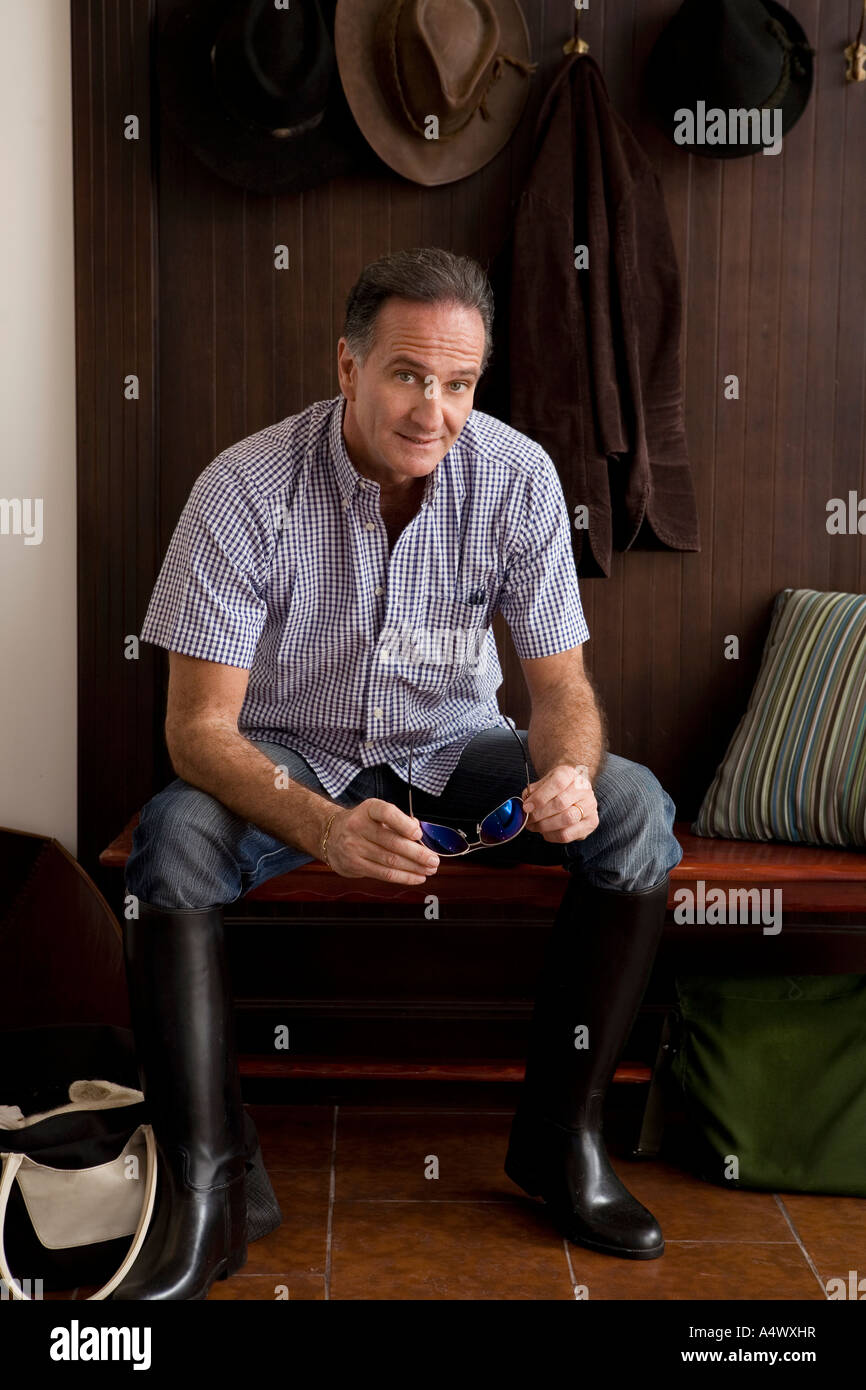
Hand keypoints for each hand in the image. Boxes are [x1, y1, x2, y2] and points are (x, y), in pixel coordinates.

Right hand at [324, 800, 439, 882]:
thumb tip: (420, 830)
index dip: (404, 824)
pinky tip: (418, 877)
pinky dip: (404, 877)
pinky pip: (384, 874)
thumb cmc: (363, 823)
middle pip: (392, 842)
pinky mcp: (355, 865)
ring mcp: (354, 847)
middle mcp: (358, 827)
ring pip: (390, 861)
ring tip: (430, 869)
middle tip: (434, 859)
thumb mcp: (377, 813)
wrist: (331, 835)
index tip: (419, 833)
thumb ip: (399, 820)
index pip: (386, 813)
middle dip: (417, 853)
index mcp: (368, 810)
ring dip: (414, 867)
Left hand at [521, 763, 597, 842]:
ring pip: (567, 819)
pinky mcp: (591, 822)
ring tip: (534, 826)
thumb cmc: (555, 788)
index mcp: (570, 774)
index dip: (540, 797)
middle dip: (540, 814)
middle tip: (528, 820)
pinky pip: (569, 834)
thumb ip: (533, 791)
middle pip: (561, 803)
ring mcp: (590, 806)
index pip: (557, 783)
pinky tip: (546, 832)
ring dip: (546, 826)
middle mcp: (584, 789)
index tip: (526, 807)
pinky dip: (553, 835)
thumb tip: (526, 804)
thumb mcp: (543, 783)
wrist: (572, 791)